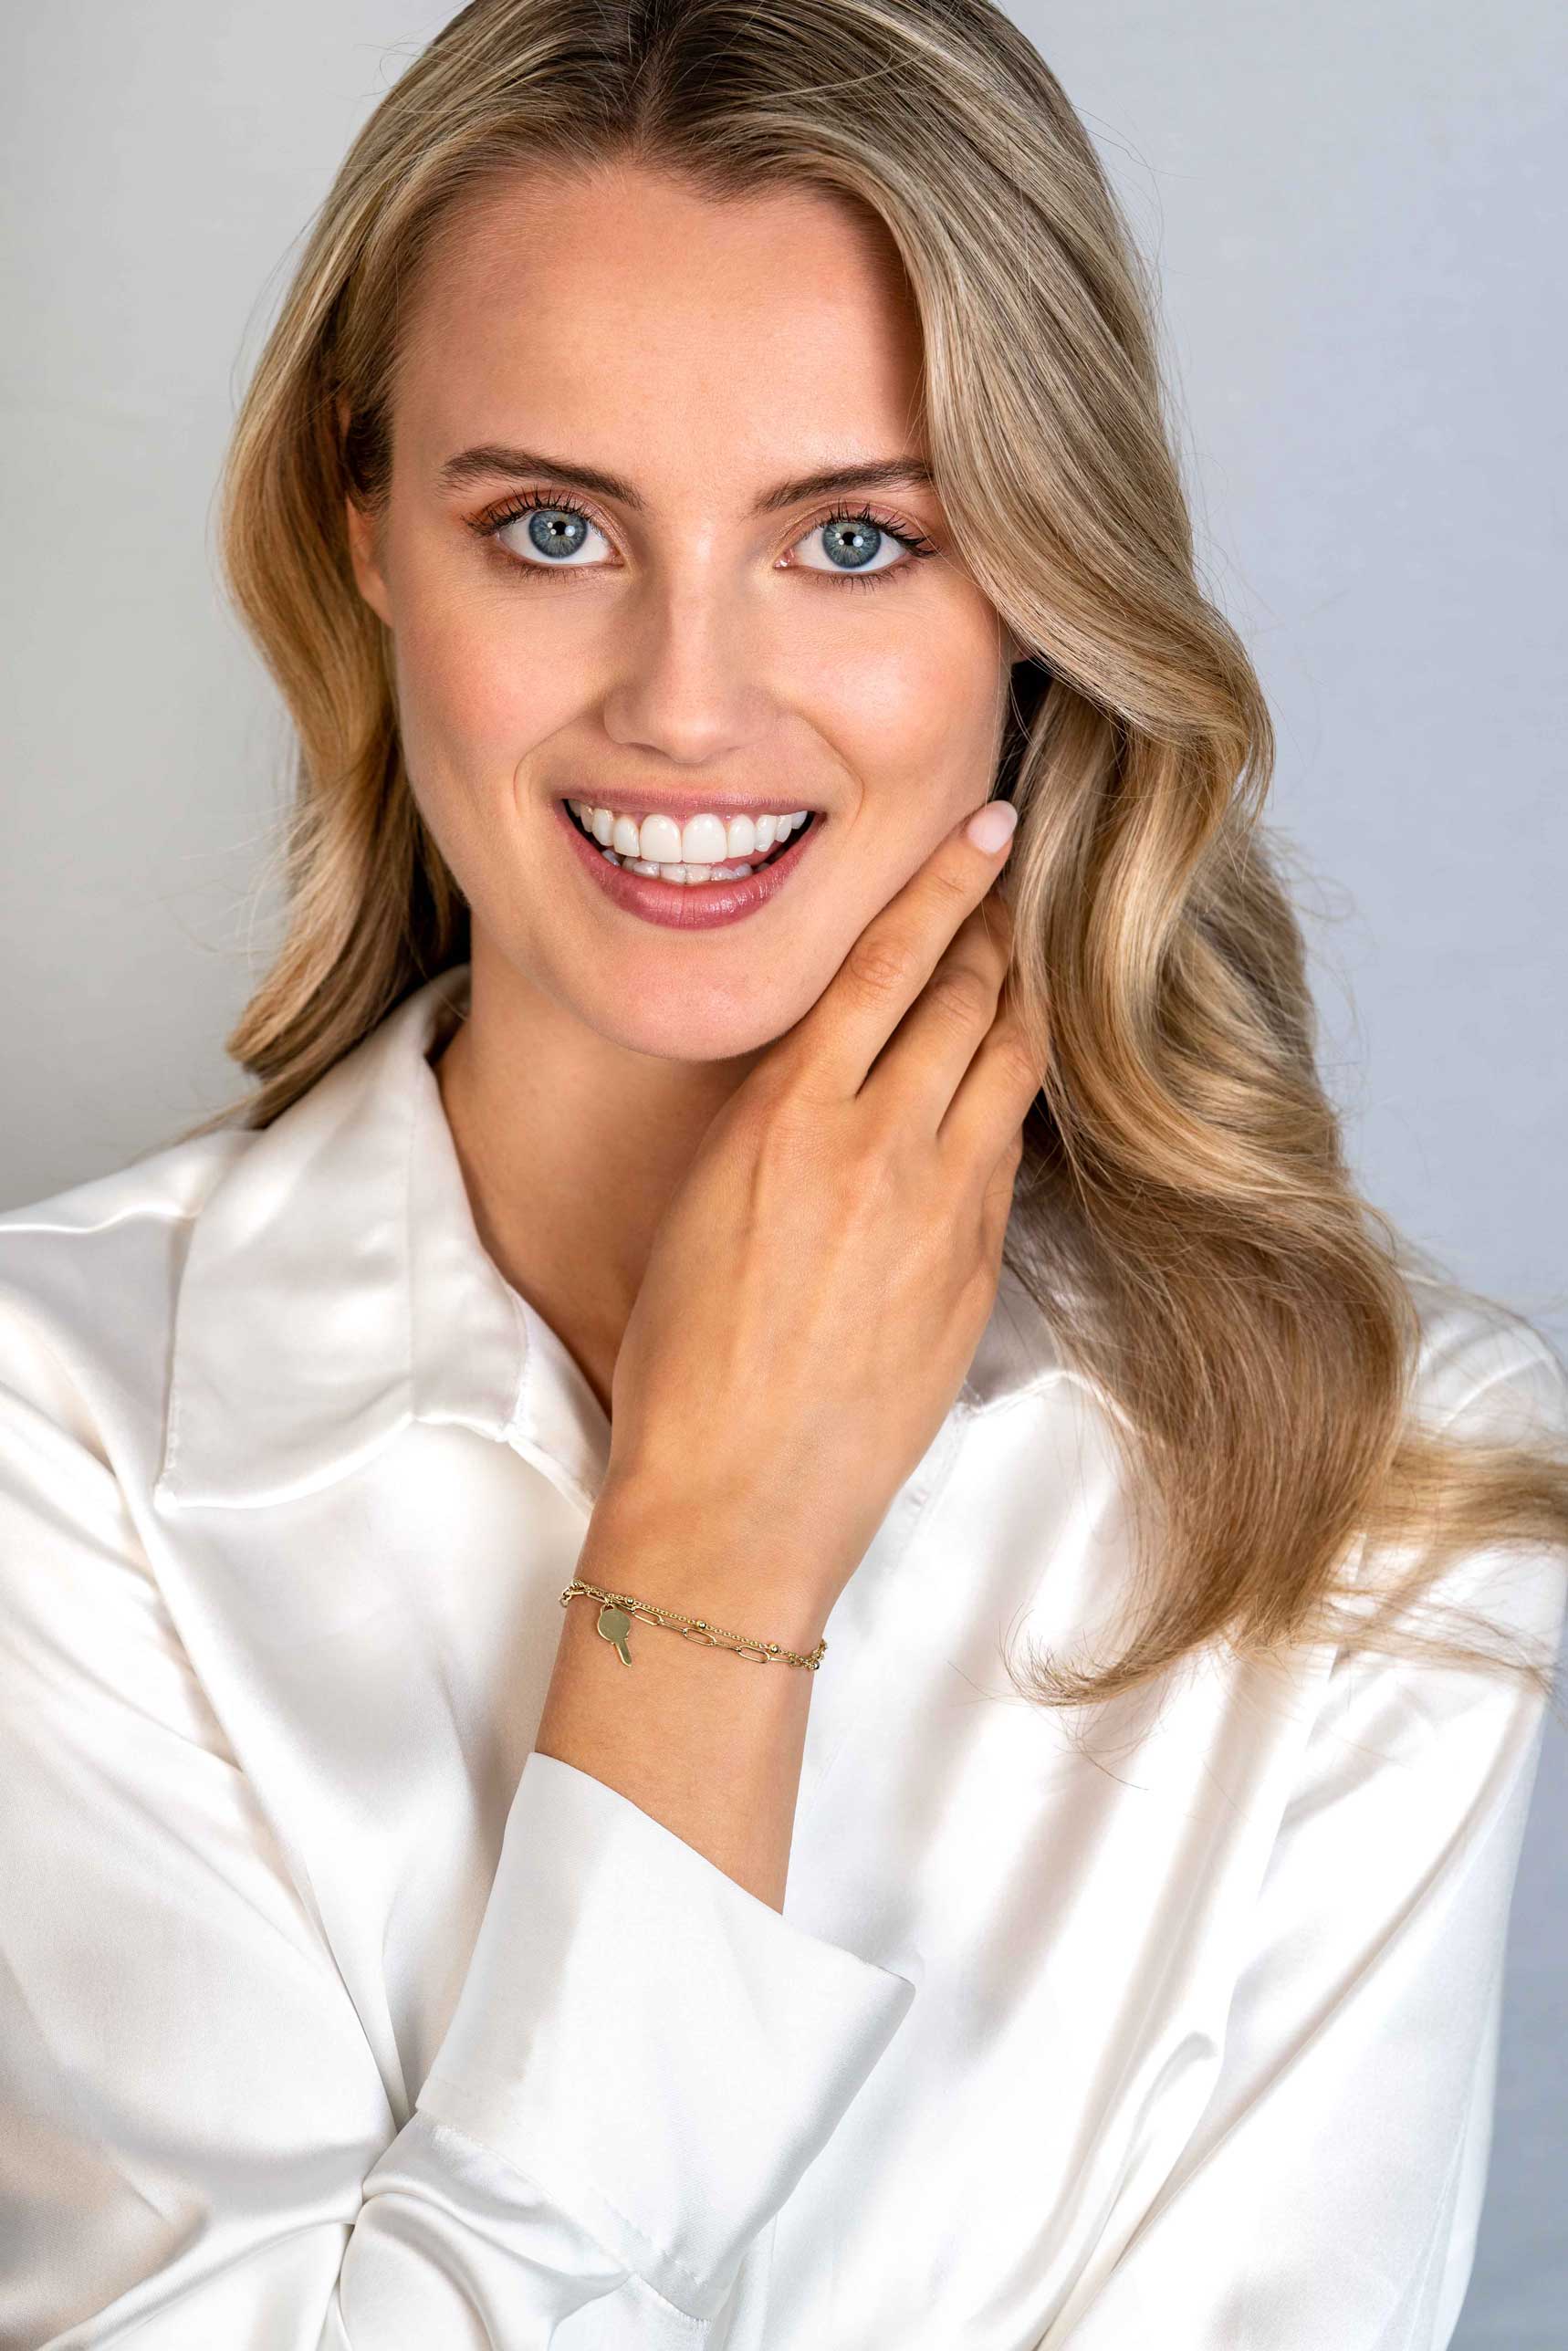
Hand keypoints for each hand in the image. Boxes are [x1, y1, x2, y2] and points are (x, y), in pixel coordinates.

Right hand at [599, 797, 1047, 1616]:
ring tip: (1032, 964)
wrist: (737, 1494)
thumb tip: (836, 1066)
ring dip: (1024, 1003)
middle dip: (998, 929)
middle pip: (970, 998)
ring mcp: (943, 1209)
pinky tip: (1008, 1088)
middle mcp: (877, 1144)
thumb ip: (779, 1118)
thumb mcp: (707, 1203)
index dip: (947, 882)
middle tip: (1019, 883)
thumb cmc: (686, 1359)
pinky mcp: (979, 1269)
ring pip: (1010, 1066)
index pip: (888, 961)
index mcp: (788, 1114)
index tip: (988, 826)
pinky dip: (1010, 1104)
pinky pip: (1008, 1156)